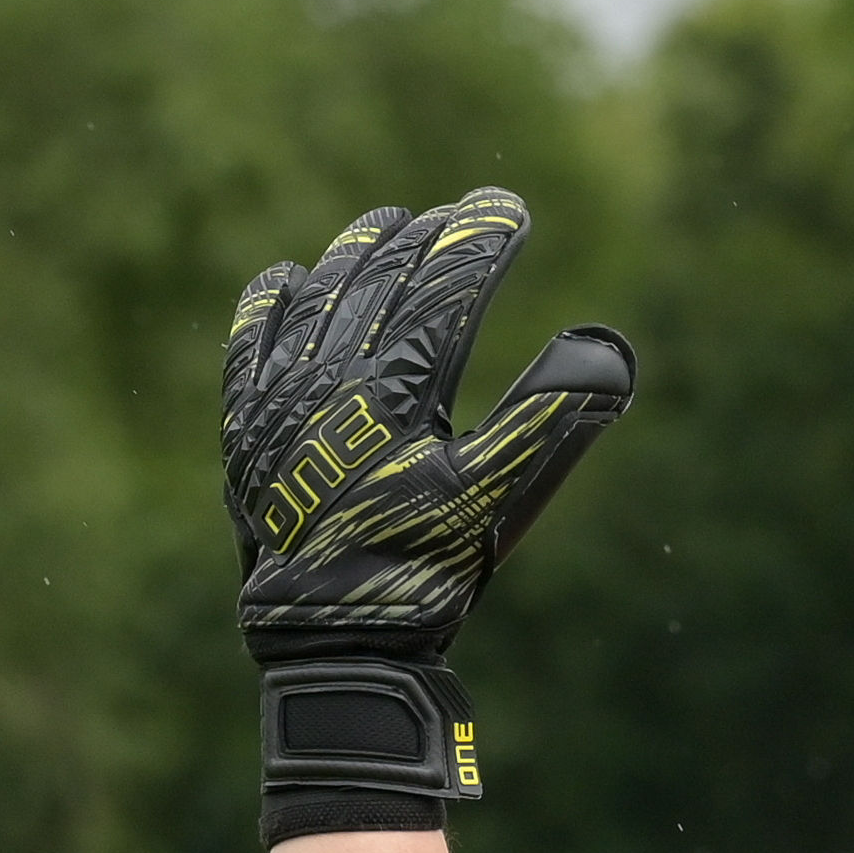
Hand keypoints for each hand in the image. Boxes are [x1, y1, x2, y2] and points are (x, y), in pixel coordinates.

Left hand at [222, 190, 633, 832]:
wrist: (329, 641)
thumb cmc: (425, 575)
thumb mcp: (499, 499)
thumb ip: (550, 417)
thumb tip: (606, 345)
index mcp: (400, 388)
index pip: (445, 290)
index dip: (480, 244)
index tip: (510, 210)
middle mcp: (331, 377)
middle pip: (380, 280)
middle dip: (424, 239)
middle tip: (459, 212)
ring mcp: (280, 397)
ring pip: (316, 299)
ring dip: (355, 256)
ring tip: (385, 223)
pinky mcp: (247, 427)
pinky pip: (250, 344)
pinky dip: (269, 304)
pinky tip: (285, 278)